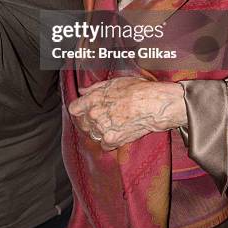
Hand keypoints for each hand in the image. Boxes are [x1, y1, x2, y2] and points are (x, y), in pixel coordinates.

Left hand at [68, 76, 186, 150]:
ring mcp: (102, 128)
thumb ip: (94, 88)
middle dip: (90, 121)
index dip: (80, 109)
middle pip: (82, 123)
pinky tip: (118, 132)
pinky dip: (110, 141)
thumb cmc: (137, 90)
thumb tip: (82, 91)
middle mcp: (94, 114)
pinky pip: (103, 145)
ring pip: (92, 134)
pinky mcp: (112, 140)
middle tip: (103, 117)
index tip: (85, 110)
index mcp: (92, 99)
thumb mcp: (114, 82)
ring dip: (99, 131)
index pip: (74, 109)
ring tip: (113, 124)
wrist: (153, 105)